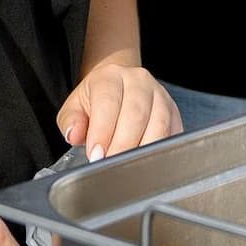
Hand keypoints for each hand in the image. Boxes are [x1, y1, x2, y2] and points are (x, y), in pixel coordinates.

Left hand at [58, 55, 180, 160]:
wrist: (118, 87)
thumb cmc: (96, 101)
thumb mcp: (75, 108)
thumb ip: (71, 121)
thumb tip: (74, 134)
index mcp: (110, 77)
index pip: (108, 103)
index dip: (102, 132)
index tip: (96, 155)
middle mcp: (138, 81)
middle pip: (136, 115)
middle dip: (122, 146)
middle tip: (111, 166)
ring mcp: (160, 95)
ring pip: (158, 125)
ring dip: (142, 150)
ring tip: (128, 168)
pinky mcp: (174, 112)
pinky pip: (173, 133)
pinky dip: (160, 151)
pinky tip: (146, 163)